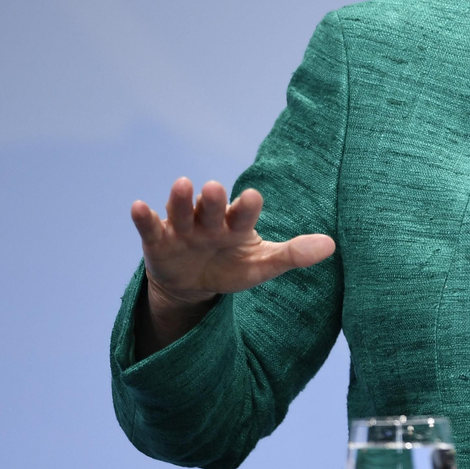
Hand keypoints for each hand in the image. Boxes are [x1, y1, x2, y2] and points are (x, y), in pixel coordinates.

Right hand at [130, 177, 335, 325]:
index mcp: (237, 226)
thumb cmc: (232, 266)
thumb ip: (293, 254)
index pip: (244, 214)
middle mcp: (209, 221)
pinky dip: (145, 217)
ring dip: (181, 200)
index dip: (247, 207)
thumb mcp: (263, 265)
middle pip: (212, 209)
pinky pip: (151, 227)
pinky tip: (138, 206)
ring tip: (183, 184)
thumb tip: (332, 246)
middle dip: (213, 200)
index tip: (252, 197)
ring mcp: (182, 229)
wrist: (195, 284)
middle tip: (215, 187)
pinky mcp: (158, 240)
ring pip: (181, 211)